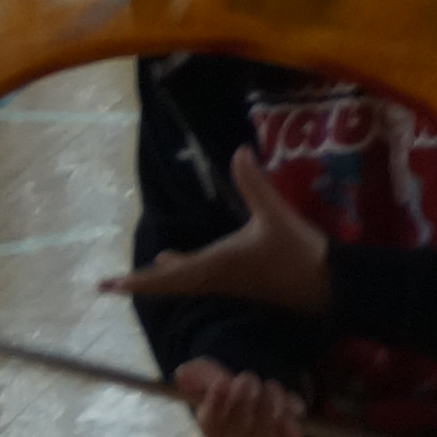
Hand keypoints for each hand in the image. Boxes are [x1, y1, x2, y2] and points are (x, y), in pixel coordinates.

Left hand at [108, 158, 332, 320]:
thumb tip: (239, 151)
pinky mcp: (242, 285)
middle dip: (142, 282)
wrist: (328, 286)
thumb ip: (254, 184)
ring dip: (164, 279)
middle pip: (171, 284)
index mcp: (216, 264)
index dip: (137, 280)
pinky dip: (186, 276)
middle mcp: (216, 278)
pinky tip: (190, 266)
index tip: (108, 286)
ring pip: (187, 284)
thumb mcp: (275, 215)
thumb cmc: (298, 253)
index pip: (167, 276)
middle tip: (112, 285)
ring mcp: (229, 285)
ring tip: (148, 268)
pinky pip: (202, 283)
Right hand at [165, 357, 310, 436]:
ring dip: (270, 404)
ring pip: (265, 431)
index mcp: (211, 425)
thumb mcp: (208, 375)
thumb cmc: (227, 386)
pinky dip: (292, 426)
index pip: (211, 422)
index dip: (216, 402)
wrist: (253, 388)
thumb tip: (182, 375)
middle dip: (245, 398)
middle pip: (240, 426)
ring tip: (270, 386)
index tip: (222, 381)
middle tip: (247, 378)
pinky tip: (290, 406)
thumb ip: (197, 375)